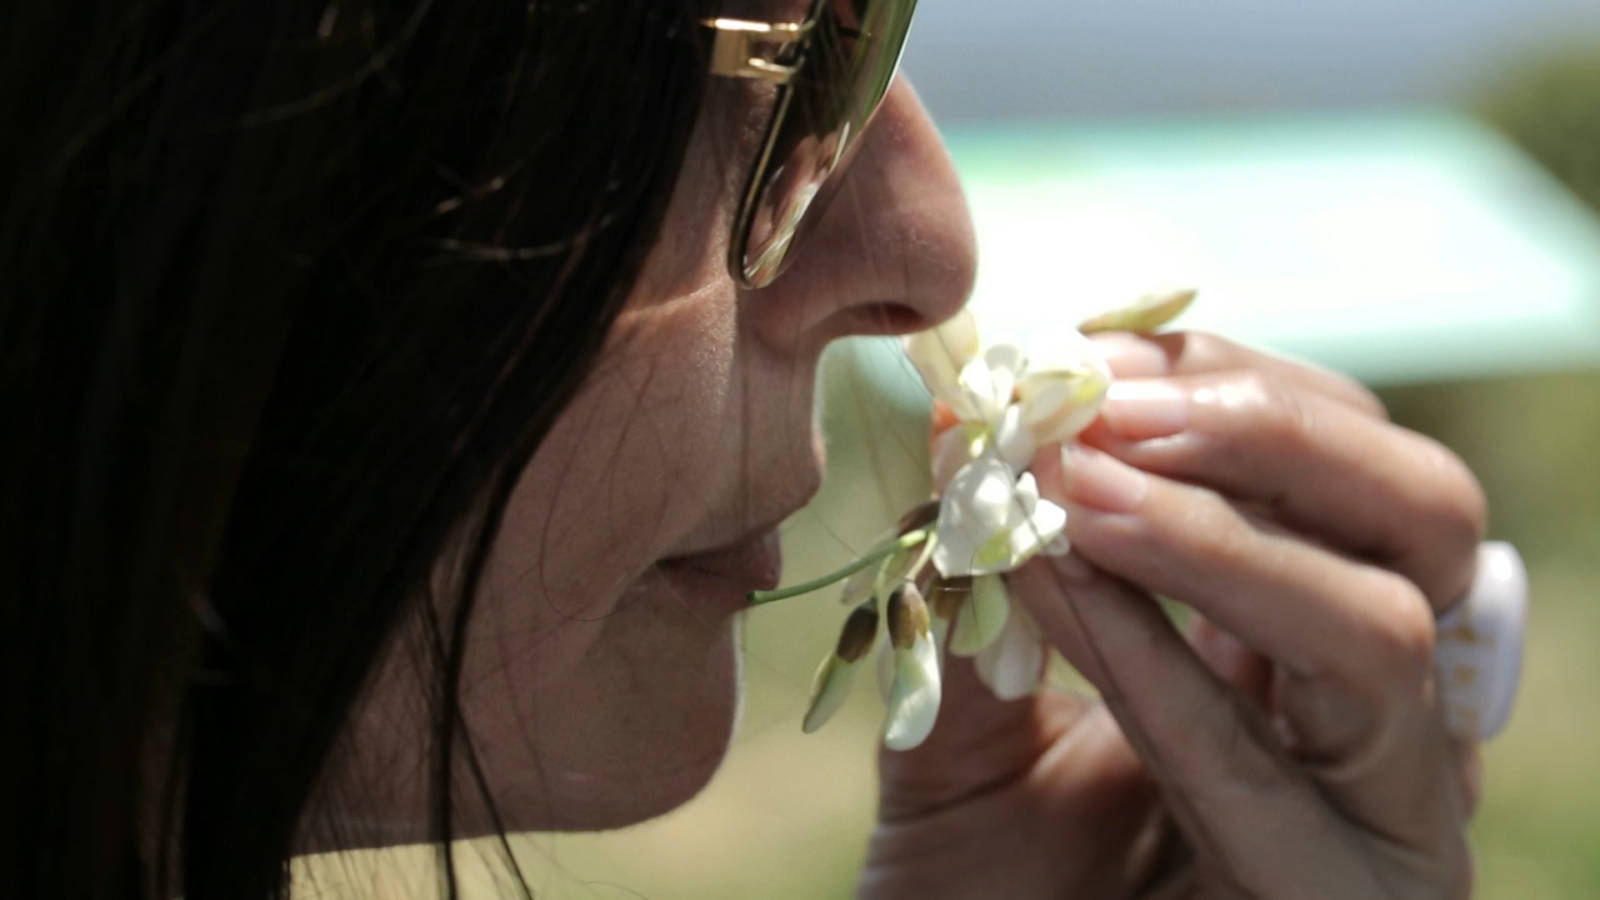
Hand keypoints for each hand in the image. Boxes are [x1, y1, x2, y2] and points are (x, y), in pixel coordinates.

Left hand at [862, 332, 1484, 897]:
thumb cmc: (986, 885)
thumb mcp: (965, 721)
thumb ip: (980, 592)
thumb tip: (964, 436)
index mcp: (1299, 636)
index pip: (1321, 457)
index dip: (1210, 382)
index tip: (1076, 350)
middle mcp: (1370, 707)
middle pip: (1418, 507)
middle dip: (1260, 430)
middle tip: (1100, 404)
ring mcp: (1386, 806)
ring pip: (1386, 624)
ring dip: (1217, 536)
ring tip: (1072, 491)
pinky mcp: (1362, 896)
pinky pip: (1288, 764)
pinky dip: (1172, 663)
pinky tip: (1069, 586)